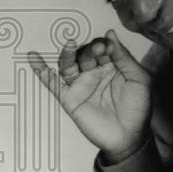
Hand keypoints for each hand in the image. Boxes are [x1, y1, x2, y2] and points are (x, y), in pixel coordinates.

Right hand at [28, 30, 151, 160]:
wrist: (129, 137)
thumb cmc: (137, 109)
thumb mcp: (139, 79)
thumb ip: (124, 57)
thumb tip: (111, 34)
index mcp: (112, 66)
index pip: (103, 48)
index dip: (105, 45)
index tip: (108, 45)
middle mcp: (94, 73)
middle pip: (86, 54)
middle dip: (91, 49)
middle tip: (99, 48)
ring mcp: (81, 85)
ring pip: (69, 65)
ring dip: (68, 54)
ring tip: (71, 44)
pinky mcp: (70, 99)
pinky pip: (53, 83)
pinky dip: (41, 71)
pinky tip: (34, 59)